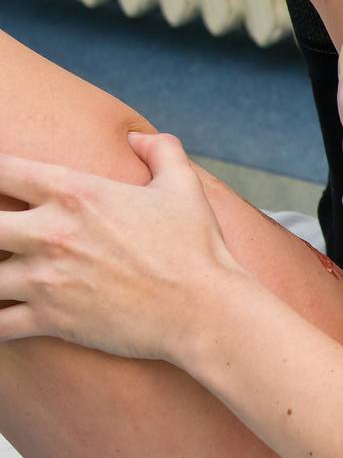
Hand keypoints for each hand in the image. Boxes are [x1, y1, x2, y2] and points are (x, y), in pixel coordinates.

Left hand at [0, 134, 250, 360]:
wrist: (207, 311)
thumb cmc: (197, 250)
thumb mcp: (184, 188)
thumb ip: (161, 152)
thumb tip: (139, 138)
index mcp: (75, 192)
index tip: (0, 186)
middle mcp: (51, 232)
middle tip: (3, 239)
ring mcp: (46, 278)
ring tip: (3, 277)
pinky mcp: (52, 319)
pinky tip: (2, 319)